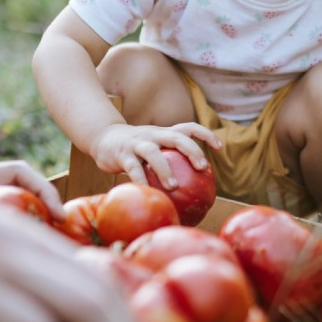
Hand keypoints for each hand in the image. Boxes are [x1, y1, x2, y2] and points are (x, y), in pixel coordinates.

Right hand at [90, 123, 220, 186]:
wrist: (103, 137)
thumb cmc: (135, 148)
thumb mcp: (154, 147)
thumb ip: (170, 159)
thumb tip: (194, 186)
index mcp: (163, 133)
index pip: (188, 128)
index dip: (205, 135)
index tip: (219, 148)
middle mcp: (153, 135)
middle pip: (176, 137)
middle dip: (192, 151)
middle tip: (202, 167)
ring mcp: (137, 143)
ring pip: (153, 152)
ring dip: (164, 169)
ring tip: (173, 186)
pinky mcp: (122, 155)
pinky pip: (132, 168)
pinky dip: (140, 181)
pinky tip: (147, 193)